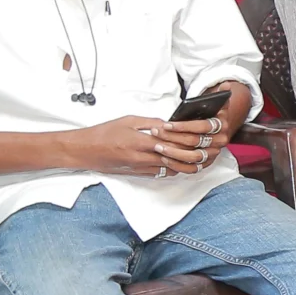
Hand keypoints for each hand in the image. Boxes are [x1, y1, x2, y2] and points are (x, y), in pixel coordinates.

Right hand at [71, 114, 224, 176]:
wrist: (85, 151)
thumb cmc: (105, 133)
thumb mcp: (129, 121)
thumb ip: (152, 122)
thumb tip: (170, 123)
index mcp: (144, 140)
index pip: (175, 140)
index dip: (192, 137)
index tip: (205, 131)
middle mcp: (145, 156)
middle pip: (179, 156)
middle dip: (197, 151)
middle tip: (210, 145)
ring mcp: (142, 167)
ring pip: (174, 168)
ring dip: (189, 163)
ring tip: (203, 155)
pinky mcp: (139, 174)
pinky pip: (163, 174)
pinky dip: (176, 169)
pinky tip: (183, 163)